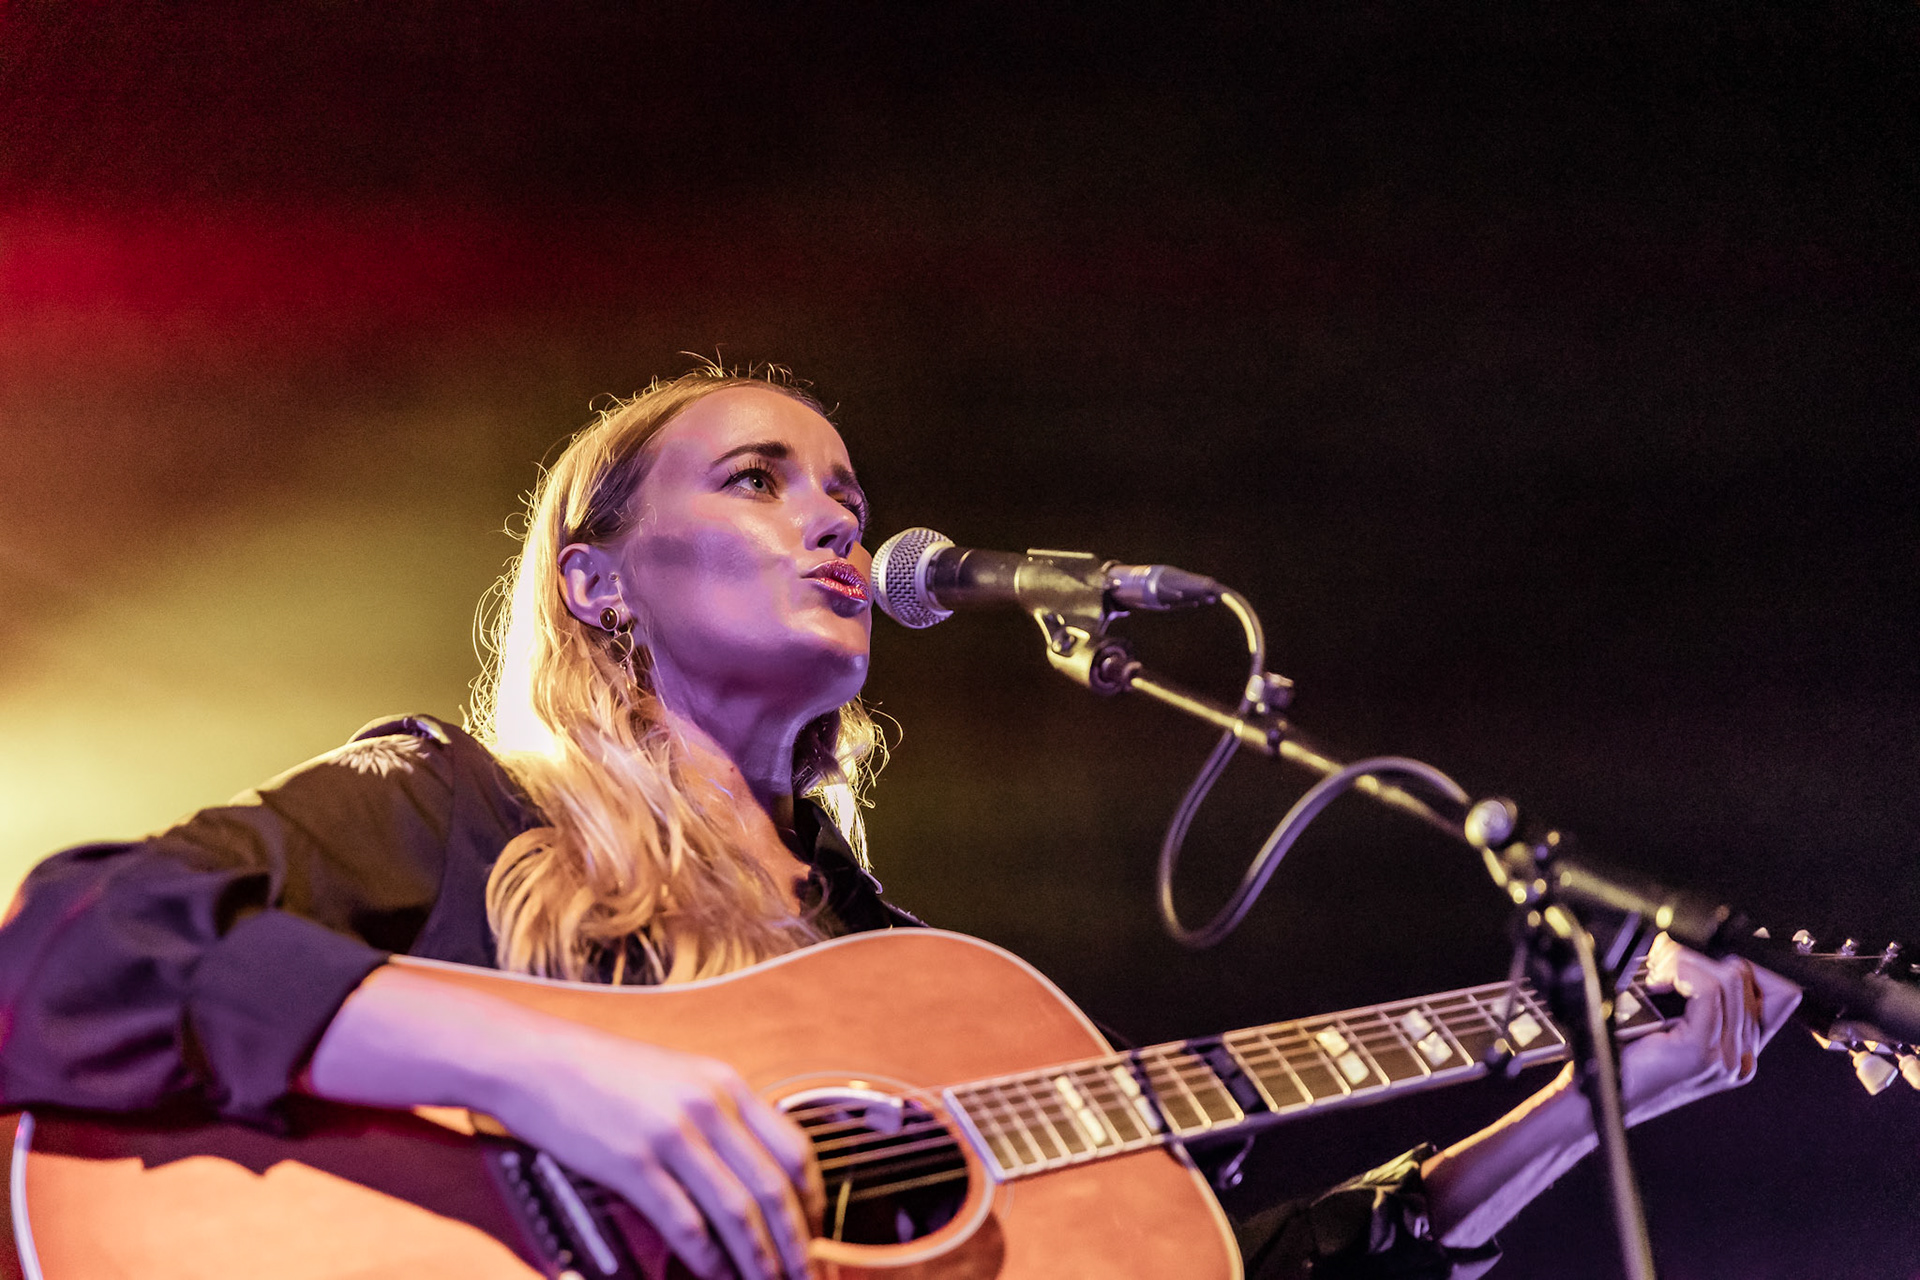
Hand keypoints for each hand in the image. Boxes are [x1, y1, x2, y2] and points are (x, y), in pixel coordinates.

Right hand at [485, 1025, 825, 1279]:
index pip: (794, 1149)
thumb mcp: (680, 1077)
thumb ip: (721, 1116)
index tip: (816, 1234)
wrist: (537, 1060)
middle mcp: (707, 1107)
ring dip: (758, 1259)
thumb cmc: (605, 1072)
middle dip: (796, 1243)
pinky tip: (716, 1275)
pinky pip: (684, 1223)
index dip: (813, 1201)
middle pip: (773, 1188)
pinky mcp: (631, 1164)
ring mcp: (670, 1135)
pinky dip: (707, 1259)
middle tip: (805, 1275)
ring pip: (736, 1212)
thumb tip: (754, 1171)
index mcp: (725, 1083)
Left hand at [1617, 933, 1800, 1126]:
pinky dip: (1683, 971)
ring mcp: (1725, 1059)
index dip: (1746, 963)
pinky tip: (1659, 980)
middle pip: (1750, 979)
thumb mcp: (1668, 1023)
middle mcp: (1741, 1059)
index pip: (1776, 993)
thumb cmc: (1624, 1058)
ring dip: (1690, 961)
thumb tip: (1703, 949)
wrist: (1597, 1098)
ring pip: (1731, 980)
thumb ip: (1696, 999)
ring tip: (1659, 970)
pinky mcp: (1700, 1052)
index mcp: (1741, 1053)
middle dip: (1707, 956)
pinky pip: (1708, 990)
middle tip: (1667, 958)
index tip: (1708, 949)